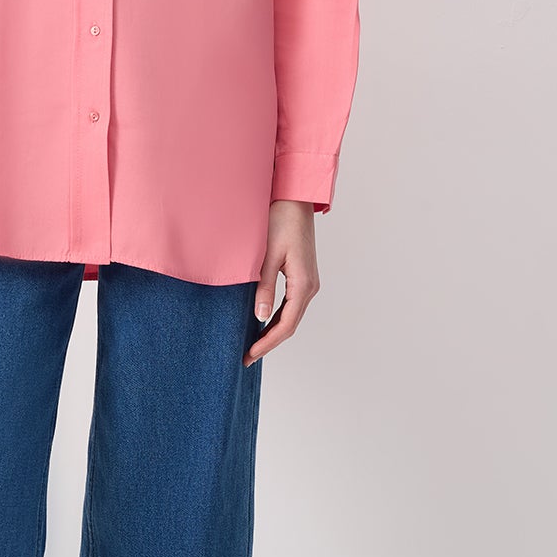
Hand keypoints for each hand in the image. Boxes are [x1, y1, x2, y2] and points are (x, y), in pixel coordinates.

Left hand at [245, 200, 319, 365]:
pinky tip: (262, 323)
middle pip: (290, 325)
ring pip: (291, 316)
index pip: (285, 325)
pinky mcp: (302, 276)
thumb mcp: (268, 256)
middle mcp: (310, 287)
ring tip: (252, 344)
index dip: (267, 343)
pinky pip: (291, 305)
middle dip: (269, 342)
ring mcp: (308, 282)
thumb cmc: (280, 221)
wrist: (294, 200)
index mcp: (303, 284)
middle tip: (247, 356)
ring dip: (273, 332)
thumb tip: (259, 317)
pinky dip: (277, 318)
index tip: (249, 354)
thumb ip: (264, 287)